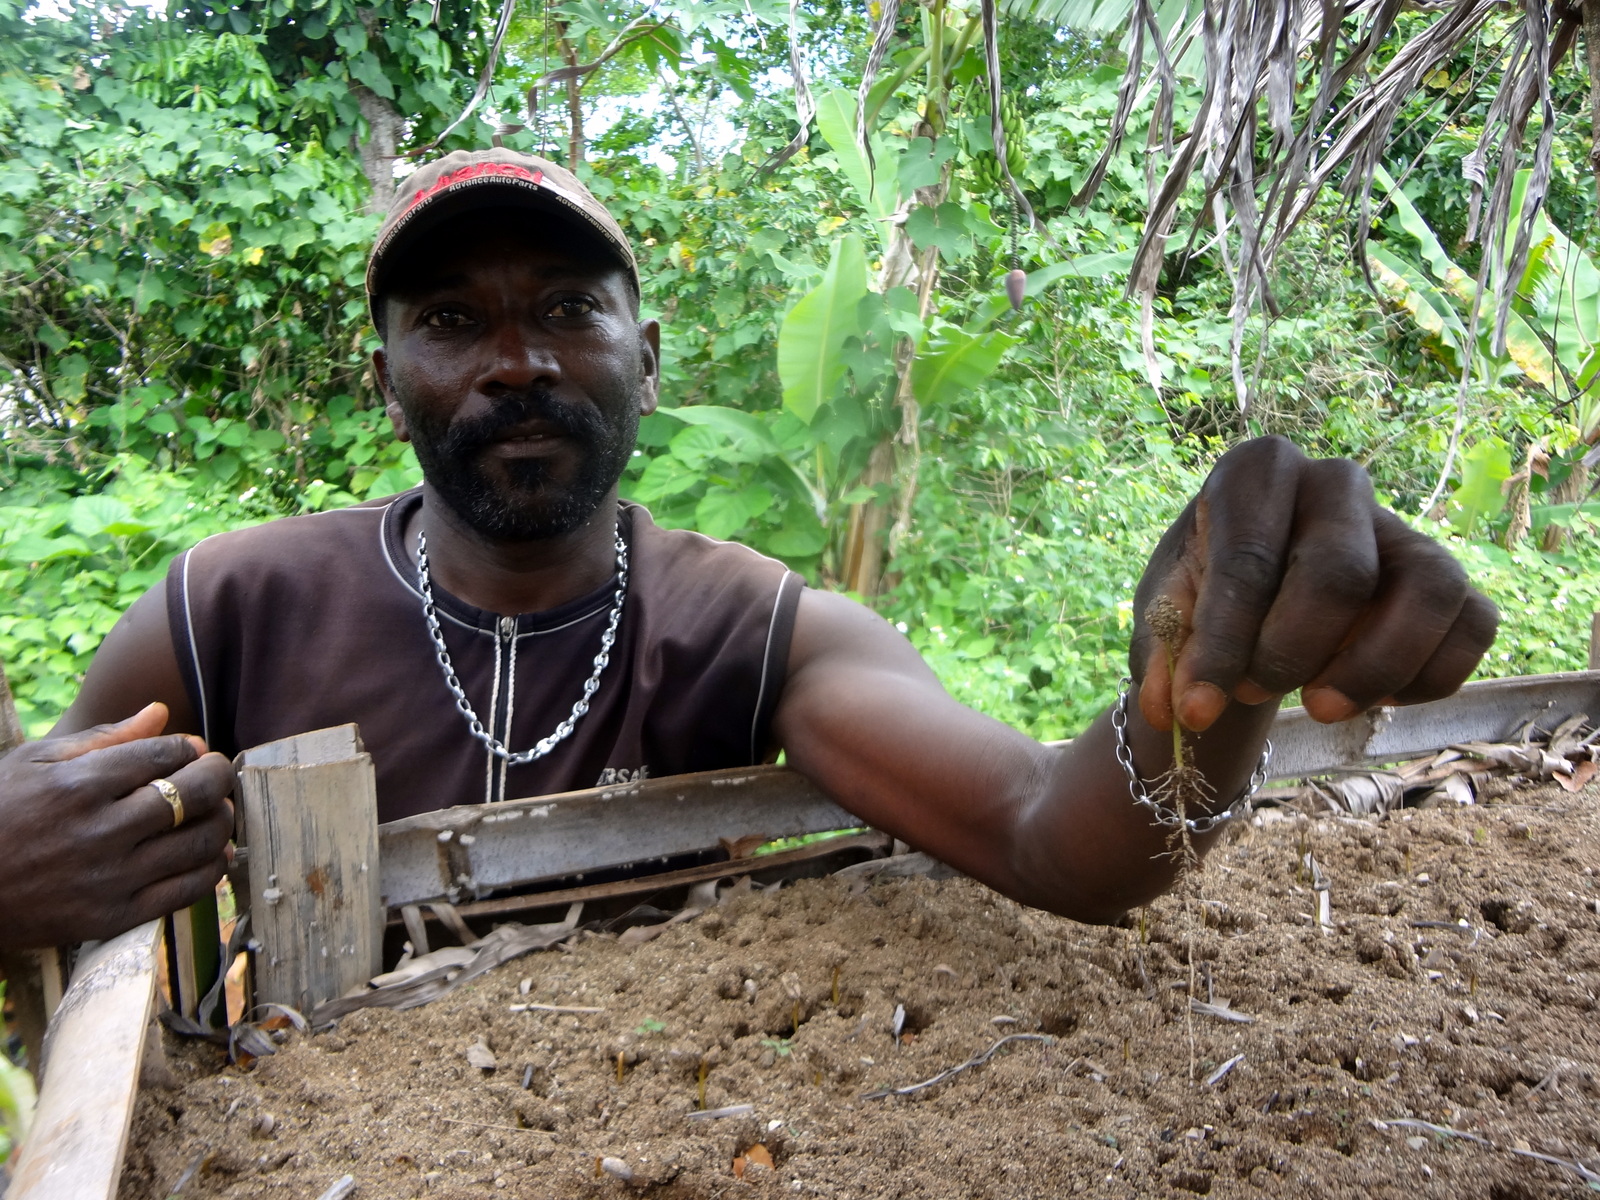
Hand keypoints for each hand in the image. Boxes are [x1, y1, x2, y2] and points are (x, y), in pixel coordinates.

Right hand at [0, 703, 235, 949]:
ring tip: (217, 810)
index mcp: (78, 785)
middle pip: (195, 794)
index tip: (192, 750)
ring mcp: (108, 878)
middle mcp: (98, 831)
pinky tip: (212, 853)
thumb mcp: (33, 763)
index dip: (190, 748)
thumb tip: (161, 712)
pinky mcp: (112, 918)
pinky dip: (211, 868)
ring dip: (222, 820)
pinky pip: (186, 891)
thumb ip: (103, 738)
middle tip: (216, 773)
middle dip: (218, 776)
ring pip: (199, 842)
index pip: (166, 755)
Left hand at [1132, 437, 1498, 731]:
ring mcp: (1402, 526)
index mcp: (1257, 471)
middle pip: (1339, 571)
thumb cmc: (1204, 591)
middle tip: (1252, 695)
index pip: (1248, 559)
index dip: (1221, 645)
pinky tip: (1371, 699)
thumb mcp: (1166, 612)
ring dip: (1375, 668)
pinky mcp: (1449, 575)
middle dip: (1291, 653)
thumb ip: (1163, 656)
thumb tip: (1173, 711)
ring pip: (1432, 589)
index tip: (1195, 711)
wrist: (1252, 595)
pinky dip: (1428, 677)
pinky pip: (1474, 622)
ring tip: (1320, 707)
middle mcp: (1336, 482)